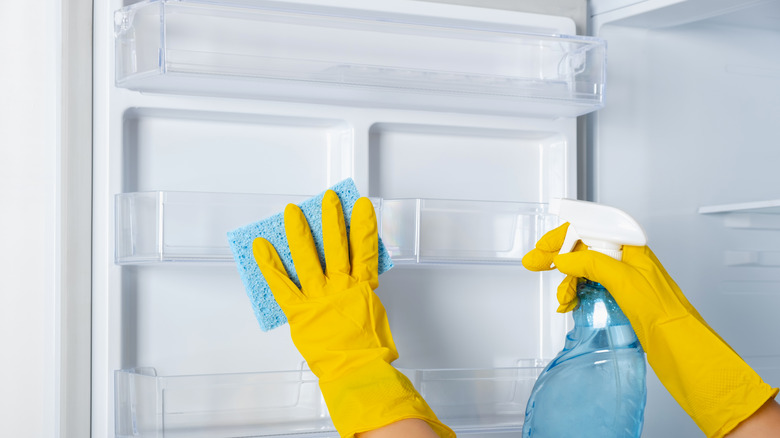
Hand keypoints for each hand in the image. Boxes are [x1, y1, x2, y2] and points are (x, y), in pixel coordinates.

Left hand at [252, 190, 454, 437]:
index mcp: (362, 288)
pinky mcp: (300, 312)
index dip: (364, 226)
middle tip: (328, 199)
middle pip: (337, 245)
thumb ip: (363, 298)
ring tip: (293, 211)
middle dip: (332, 219)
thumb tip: (357, 290)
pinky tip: (261, 247)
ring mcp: (319, 297)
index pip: (365, 249)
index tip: (361, 206)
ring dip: (300, 232)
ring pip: (308, 258)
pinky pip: (282, 285)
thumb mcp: (375, 318)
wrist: (358, 370)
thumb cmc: (370, 352)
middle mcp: (341, 287)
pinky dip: (270, 265)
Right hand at [523, 223, 777, 437]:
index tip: (544, 248)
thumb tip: (565, 259)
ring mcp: (624, 278)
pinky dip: (578, 292)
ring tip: (563, 299)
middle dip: (559, 257)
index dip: (564, 236)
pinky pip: (592, 286)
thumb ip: (591, 264)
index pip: (591, 229)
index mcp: (632, 247)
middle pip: (585, 248)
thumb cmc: (663, 313)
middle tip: (535, 264)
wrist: (680, 346)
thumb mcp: (623, 280)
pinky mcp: (622, 297)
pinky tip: (572, 302)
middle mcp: (628, 259)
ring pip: (585, 269)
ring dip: (569, 281)